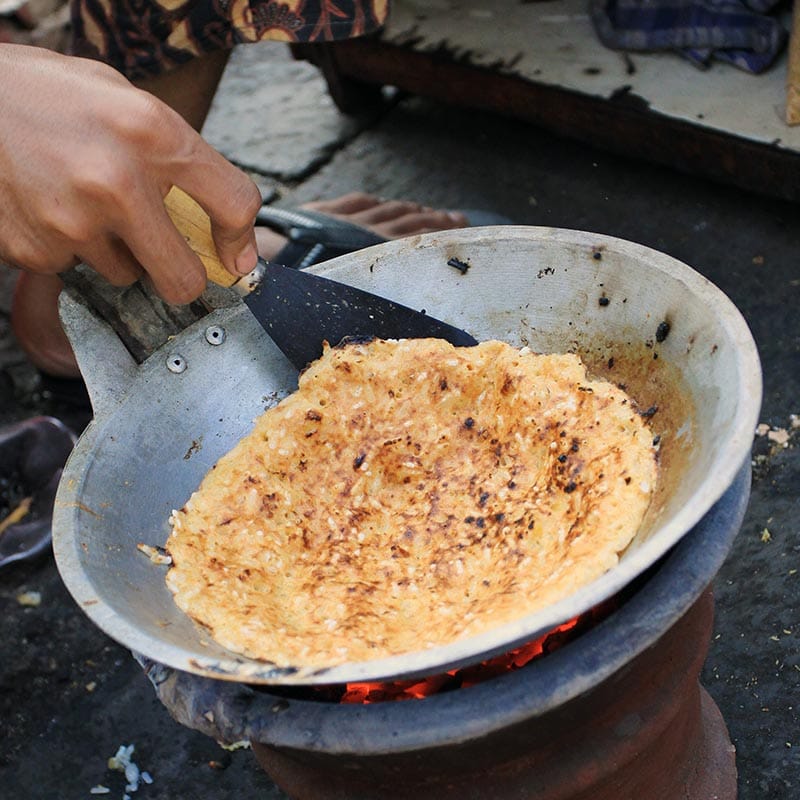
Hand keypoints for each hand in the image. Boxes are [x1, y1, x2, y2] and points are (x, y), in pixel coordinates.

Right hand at [0, 44, 260, 303]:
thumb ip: (179, 156)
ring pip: (124, 274)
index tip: (235, 255)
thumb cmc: (48, 95)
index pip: (233, 203)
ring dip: (114, 251)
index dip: (240, 238)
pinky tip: (48, 208)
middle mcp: (116, 181)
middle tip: (164, 257)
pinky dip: (68, 249)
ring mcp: (71, 222)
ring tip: (82, 202)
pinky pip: (74, 270)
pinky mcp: (34, 249)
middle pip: (182, 279)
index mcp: (150, 131)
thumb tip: (229, 229)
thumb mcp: (124, 100)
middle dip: (179, 275)